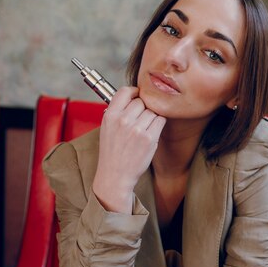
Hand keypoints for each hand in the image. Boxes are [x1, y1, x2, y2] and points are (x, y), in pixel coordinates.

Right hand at [92, 86, 165, 212]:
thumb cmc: (112, 151)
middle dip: (144, 108)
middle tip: (141, 119)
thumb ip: (118, 111)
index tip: (138, 96)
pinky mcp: (149, 138)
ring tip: (144, 128)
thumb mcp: (107, 127)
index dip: (134, 92)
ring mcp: (137, 129)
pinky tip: (152, 131)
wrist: (115, 175)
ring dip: (152, 117)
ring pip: (153, 111)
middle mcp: (123, 120)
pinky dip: (159, 124)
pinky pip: (160, 120)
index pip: (125, 91)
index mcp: (110, 115)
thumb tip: (135, 96)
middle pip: (142, 101)